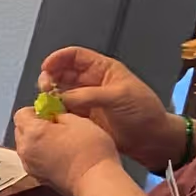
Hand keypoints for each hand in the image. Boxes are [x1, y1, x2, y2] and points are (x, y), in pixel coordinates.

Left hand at [14, 104, 121, 195]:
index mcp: (32, 133)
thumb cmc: (90, 151)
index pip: (21, 114)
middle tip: (57, 125)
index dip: (36, 110)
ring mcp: (30, 166)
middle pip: (21, 130)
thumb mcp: (78, 120)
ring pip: (27, 146)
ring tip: (61, 141)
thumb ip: (59, 114)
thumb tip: (54, 115)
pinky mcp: (38, 177)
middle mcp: (25, 150)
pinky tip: (61, 154)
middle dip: (35, 125)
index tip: (50, 111)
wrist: (95, 181)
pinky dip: (42, 155)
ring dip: (38, 141)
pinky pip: (33, 160)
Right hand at [38, 46, 183, 168]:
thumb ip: (89, 95)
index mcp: (102, 69)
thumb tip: (62, 97)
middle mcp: (91, 82)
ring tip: (47, 104)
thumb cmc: (144, 111)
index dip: (58, 58)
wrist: (150, 138)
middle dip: (50, 78)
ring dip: (50, 97)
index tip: (46, 68)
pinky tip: (52, 116)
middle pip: (62, 73)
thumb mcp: (119, 96)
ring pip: (59, 93)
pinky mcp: (82, 118)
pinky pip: (62, 112)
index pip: (74, 56)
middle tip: (44, 89)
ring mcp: (85, 100)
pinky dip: (54, 113)